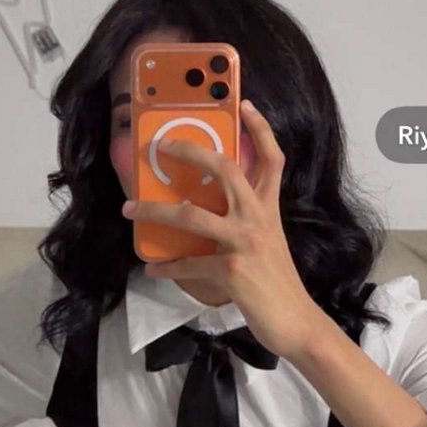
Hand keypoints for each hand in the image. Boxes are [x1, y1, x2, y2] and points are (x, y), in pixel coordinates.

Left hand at [121, 100, 322, 362]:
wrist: (296, 322)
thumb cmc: (278, 284)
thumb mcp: (269, 242)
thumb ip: (247, 221)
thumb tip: (208, 209)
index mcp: (269, 209)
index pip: (273, 159)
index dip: (261, 129)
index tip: (244, 104)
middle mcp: (258, 218)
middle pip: (226, 169)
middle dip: (192, 153)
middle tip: (162, 147)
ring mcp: (244, 242)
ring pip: (191, 215)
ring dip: (154, 212)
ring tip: (129, 210)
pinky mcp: (231, 269)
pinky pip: (188, 263)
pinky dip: (166, 266)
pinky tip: (152, 268)